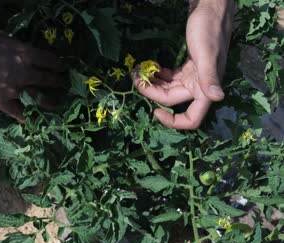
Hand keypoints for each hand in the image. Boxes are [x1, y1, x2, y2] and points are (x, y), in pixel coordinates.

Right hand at [0, 32, 62, 121]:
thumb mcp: (1, 38)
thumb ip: (18, 47)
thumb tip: (28, 52)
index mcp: (25, 55)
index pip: (50, 61)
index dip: (59, 64)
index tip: (62, 67)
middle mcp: (24, 73)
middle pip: (49, 79)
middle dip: (59, 82)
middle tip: (63, 83)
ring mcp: (14, 90)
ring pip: (39, 98)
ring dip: (50, 101)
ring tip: (56, 103)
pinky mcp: (3, 103)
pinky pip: (19, 113)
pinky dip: (27, 117)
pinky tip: (33, 119)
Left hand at [135, 0, 233, 129]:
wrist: (211, 9)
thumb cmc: (210, 29)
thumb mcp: (207, 54)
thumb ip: (210, 77)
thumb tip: (217, 98)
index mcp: (206, 89)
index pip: (192, 118)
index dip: (173, 121)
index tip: (155, 111)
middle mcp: (200, 86)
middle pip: (170, 100)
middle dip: (151, 92)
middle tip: (135, 78)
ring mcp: (192, 77)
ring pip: (167, 89)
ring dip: (151, 83)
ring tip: (137, 72)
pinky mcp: (187, 68)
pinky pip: (169, 78)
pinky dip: (157, 75)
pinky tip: (148, 67)